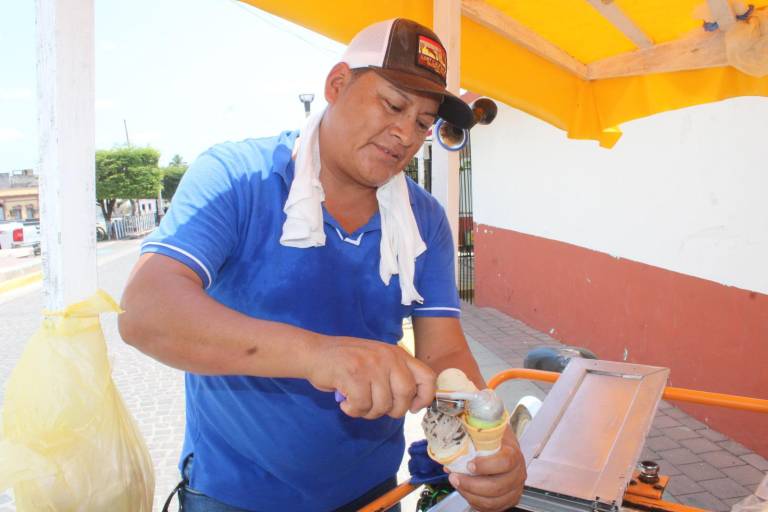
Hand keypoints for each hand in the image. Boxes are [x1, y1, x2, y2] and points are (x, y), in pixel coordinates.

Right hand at [306, 336, 435, 418]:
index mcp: (398, 354)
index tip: (413, 408)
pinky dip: (352, 410)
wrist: (315, 352)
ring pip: (382, 405)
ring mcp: (371, 364)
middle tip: (376, 408)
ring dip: (368, 412)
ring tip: (356, 402)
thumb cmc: (347, 361)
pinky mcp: (354, 375)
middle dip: (392, 410)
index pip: (427, 377)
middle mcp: (388, 357)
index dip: (425, 397)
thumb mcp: (378, 360)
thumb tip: (416, 403)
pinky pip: (362, 406)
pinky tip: (344, 401)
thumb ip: (397, 375)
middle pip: (405, 396)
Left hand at [448, 428, 525, 511]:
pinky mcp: (509, 500)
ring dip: (471, 495)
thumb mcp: (485, 432)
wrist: (506, 447)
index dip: (486, 465)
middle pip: (497, 486)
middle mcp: (517, 473)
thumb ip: (469, 437)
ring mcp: (515, 489)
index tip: (469, 465)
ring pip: (493, 501)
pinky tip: (466, 493)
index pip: (504, 462)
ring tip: (457, 485)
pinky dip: (476, 502)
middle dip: (471, 484)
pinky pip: (492, 508)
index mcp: (513, 454)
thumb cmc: (495, 440)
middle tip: (454, 477)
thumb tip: (450, 455)